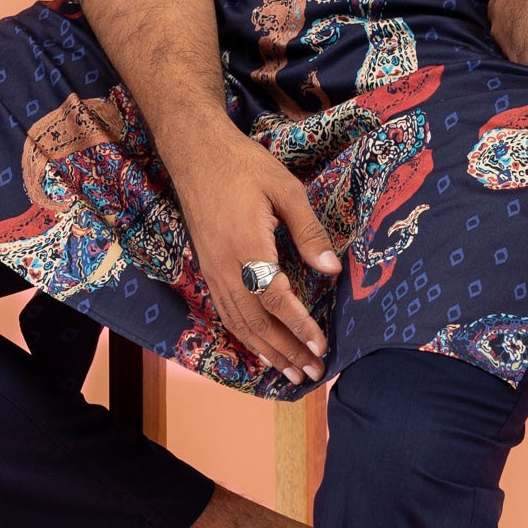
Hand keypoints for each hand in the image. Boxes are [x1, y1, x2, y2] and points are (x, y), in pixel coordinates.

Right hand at [163, 121, 340, 384]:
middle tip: (314, 374)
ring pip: (240, 323)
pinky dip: (245, 337)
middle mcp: (225, 267)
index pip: (276, 298)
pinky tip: (261, 349)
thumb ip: (309, 231)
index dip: (299, 326)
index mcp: (246, 246)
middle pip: (257, 322)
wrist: (196, 153)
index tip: (322, 346)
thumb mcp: (286, 189)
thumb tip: (332, 271)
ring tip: (292, 374)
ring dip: (267, 352)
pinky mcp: (208, 269)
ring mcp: (213, 271)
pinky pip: (226, 313)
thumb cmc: (245, 166)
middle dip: (288, 351)